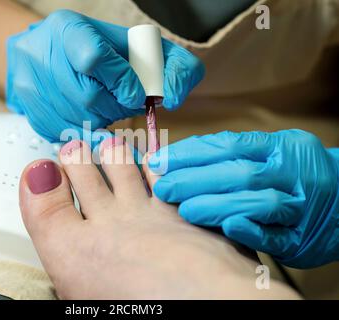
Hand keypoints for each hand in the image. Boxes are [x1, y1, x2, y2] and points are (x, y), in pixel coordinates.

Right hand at [6, 9, 203, 141]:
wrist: (46, 53)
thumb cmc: (96, 49)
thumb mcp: (133, 45)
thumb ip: (169, 64)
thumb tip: (174, 96)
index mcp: (68, 29)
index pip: (94, 58)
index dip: (122, 81)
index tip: (138, 94)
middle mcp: (41, 55)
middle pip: (88, 97)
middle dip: (117, 107)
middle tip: (126, 103)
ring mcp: (31, 87)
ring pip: (79, 121)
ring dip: (104, 121)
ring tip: (107, 107)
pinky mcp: (31, 114)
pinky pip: (67, 135)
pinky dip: (87, 131)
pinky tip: (90, 116)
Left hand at [148, 130, 338, 267]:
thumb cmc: (296, 174)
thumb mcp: (273, 152)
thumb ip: (234, 154)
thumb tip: (179, 157)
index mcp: (281, 148)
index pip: (230, 146)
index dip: (192, 153)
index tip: (161, 161)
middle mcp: (292, 173)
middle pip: (239, 173)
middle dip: (196, 180)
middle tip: (164, 188)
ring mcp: (300, 206)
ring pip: (258, 202)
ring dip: (217, 205)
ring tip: (184, 209)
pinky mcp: (303, 238)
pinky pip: (277, 235)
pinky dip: (252, 230)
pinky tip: (228, 227)